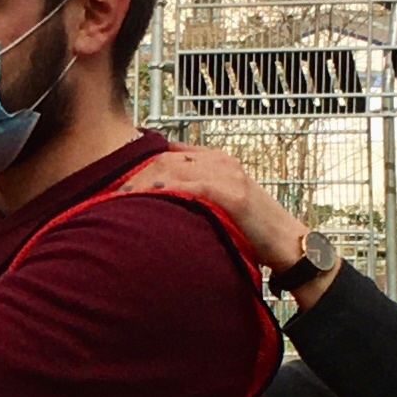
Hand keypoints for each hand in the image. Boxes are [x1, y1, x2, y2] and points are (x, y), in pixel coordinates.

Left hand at [125, 141, 309, 275]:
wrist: (289, 244)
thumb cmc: (251, 230)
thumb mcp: (219, 205)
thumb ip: (193, 196)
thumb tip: (157, 203)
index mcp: (216, 160)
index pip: (168, 152)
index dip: (138, 164)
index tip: (113, 179)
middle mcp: (220, 161)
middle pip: (164, 158)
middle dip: (133, 174)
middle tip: (107, 191)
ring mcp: (228, 175)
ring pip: (172, 169)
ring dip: (142, 183)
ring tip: (118, 198)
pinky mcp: (233, 194)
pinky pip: (192, 187)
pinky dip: (167, 191)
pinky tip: (147, 199)